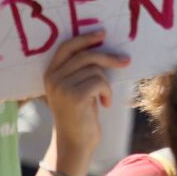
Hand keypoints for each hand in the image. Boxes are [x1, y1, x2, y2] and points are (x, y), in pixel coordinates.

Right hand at [44, 31, 129, 175]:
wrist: (75, 142)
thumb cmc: (81, 114)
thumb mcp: (76, 88)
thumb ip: (81, 70)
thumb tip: (103, 46)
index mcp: (50, 73)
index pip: (66, 47)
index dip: (85, 38)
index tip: (103, 33)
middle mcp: (53, 78)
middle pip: (86, 56)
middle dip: (109, 57)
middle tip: (126, 61)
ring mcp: (62, 87)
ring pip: (96, 70)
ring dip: (106, 84)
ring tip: (103, 98)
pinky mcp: (75, 96)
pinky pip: (101, 82)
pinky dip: (107, 92)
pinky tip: (104, 104)